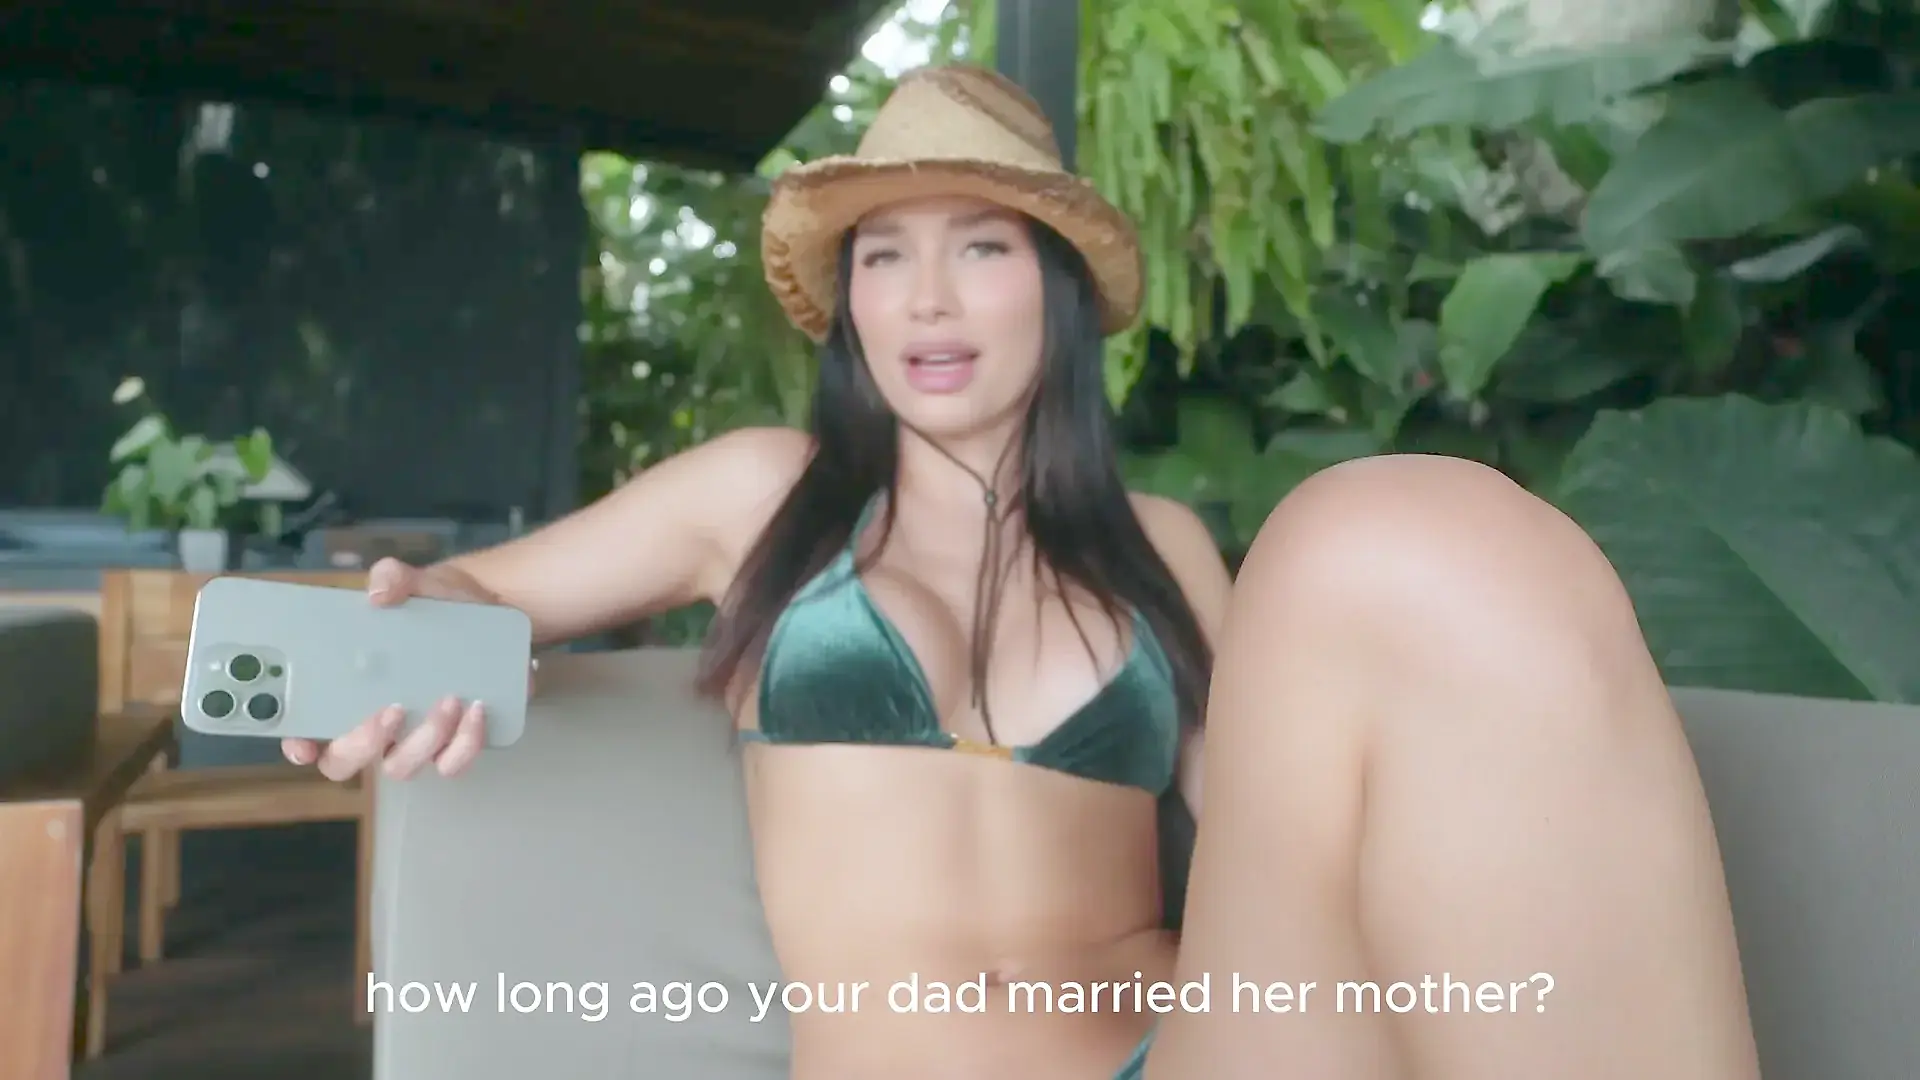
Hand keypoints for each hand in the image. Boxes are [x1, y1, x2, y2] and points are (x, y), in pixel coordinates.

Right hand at [281, 557, 515, 781]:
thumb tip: (379, 593)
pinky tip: (476, 710)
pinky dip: (464, 744)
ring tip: (449, 699)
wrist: (486, 609)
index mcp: (344, 691)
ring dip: (424, 739)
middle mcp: (372, 724)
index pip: (305, 730)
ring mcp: (410, 740)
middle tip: (392, 710)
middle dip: (363, 743)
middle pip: (344, 761)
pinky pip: (452, 763)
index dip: (297, 744)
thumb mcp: (414, 584)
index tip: (303, 744)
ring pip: (401, 766)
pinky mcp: (452, 743)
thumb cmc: (433, 604)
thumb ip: (392, 578)